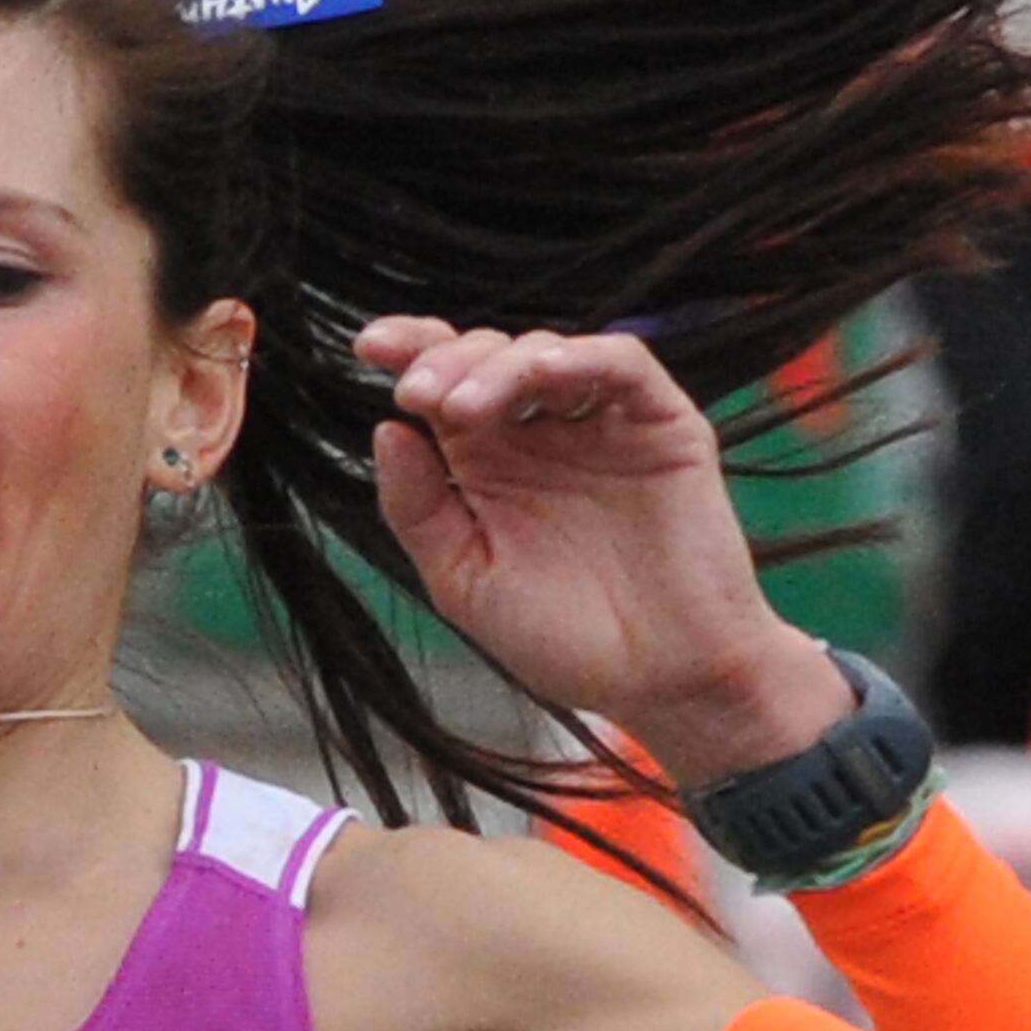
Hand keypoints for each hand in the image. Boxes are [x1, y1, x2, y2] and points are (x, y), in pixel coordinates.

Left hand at [358, 318, 847, 788]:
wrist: (662, 682)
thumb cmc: (566, 641)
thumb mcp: (466, 582)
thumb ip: (420, 511)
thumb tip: (386, 430)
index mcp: (490, 464)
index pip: (447, 385)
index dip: (410, 352)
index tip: (368, 348)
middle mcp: (543, 434)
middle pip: (489, 357)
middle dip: (446, 363)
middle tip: (417, 396)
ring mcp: (602, 425)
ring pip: (546, 352)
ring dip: (499, 366)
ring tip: (462, 408)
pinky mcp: (663, 425)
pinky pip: (623, 365)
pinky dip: (581, 358)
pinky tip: (544, 374)